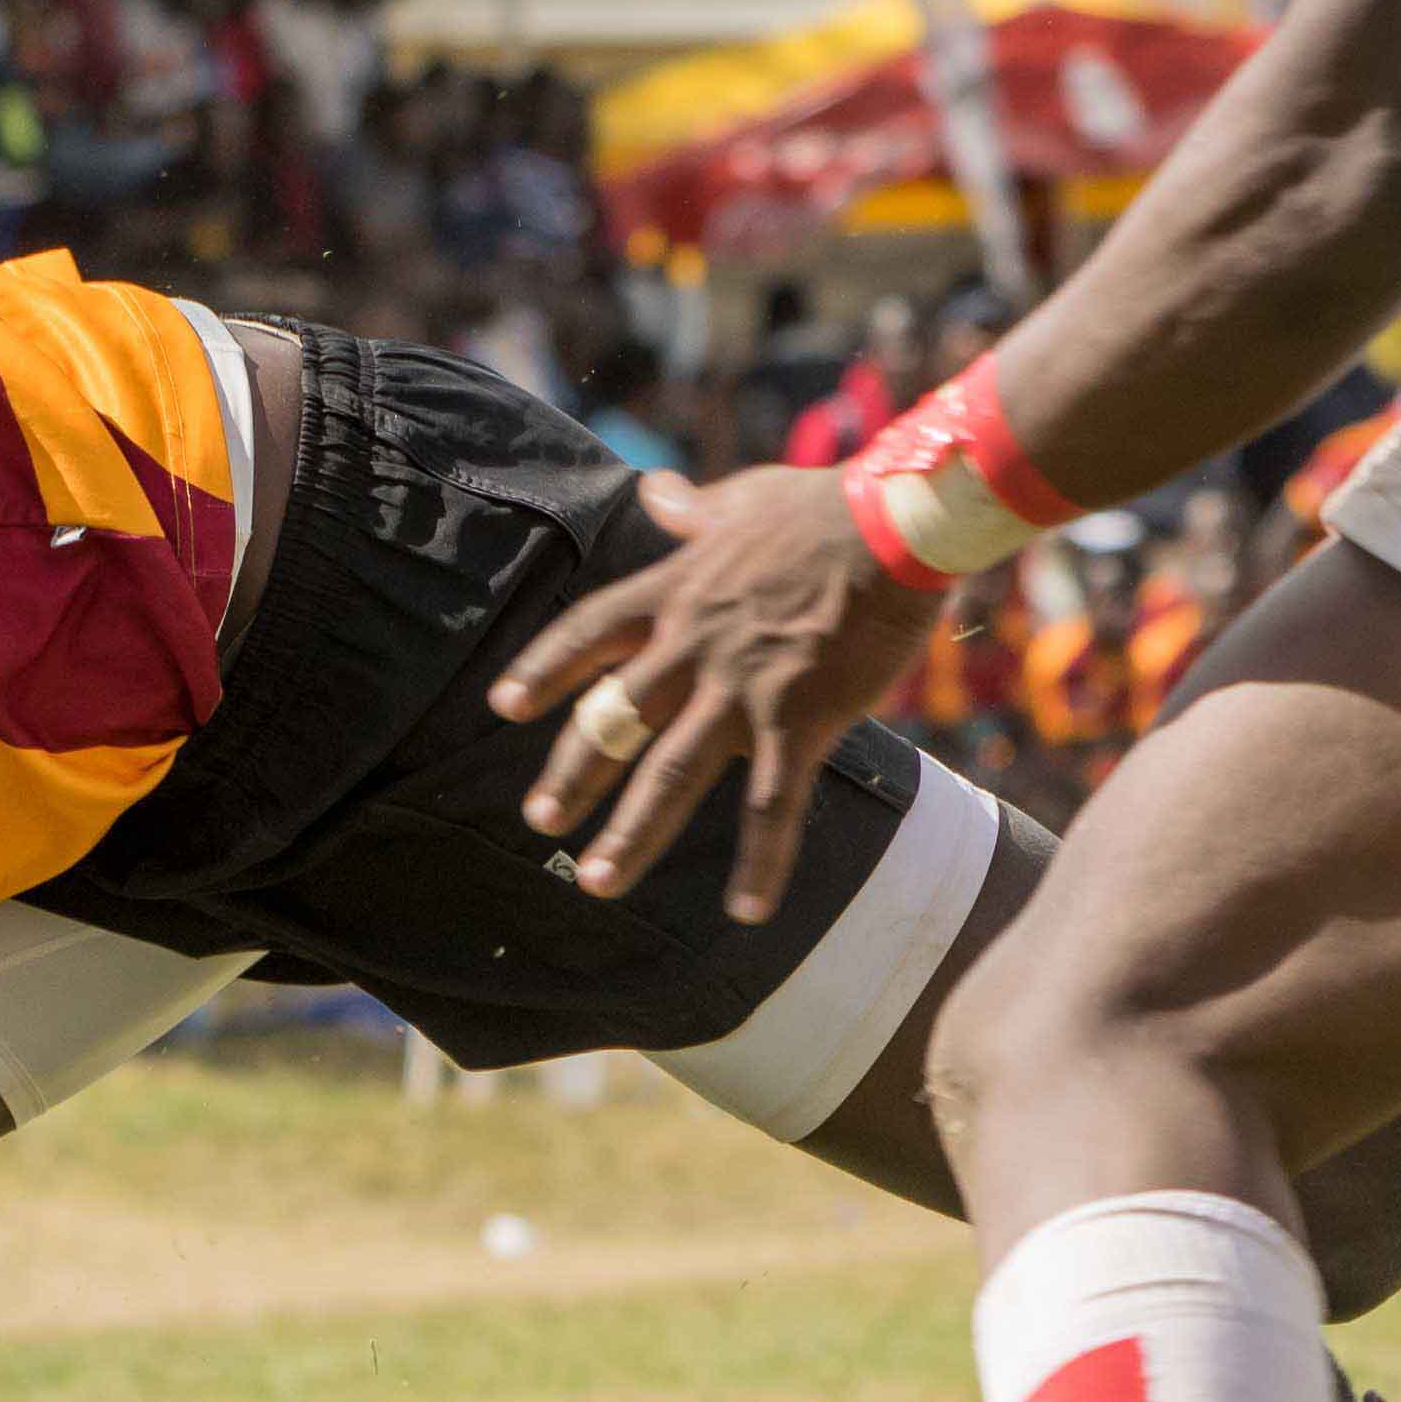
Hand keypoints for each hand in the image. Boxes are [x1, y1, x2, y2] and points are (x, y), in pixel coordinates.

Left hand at [487, 467, 941, 921]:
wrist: (896, 522)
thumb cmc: (826, 507)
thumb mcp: (743, 498)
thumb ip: (691, 508)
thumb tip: (653, 490)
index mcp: (675, 592)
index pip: (589, 633)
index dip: (545, 669)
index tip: (504, 705)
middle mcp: (692, 645)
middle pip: (614, 718)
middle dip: (574, 773)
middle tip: (539, 821)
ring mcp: (740, 687)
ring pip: (671, 774)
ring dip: (632, 833)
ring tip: (598, 882)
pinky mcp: (798, 719)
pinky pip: (771, 805)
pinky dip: (760, 862)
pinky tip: (746, 911)